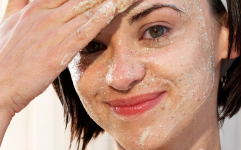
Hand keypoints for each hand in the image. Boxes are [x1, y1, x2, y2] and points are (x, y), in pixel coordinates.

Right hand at [0, 0, 133, 117]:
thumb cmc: (4, 55)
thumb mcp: (9, 22)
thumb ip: (20, 4)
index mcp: (34, 8)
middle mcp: (44, 16)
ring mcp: (51, 32)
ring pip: (84, 10)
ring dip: (103, 2)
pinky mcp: (58, 51)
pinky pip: (83, 31)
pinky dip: (99, 19)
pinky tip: (111, 9)